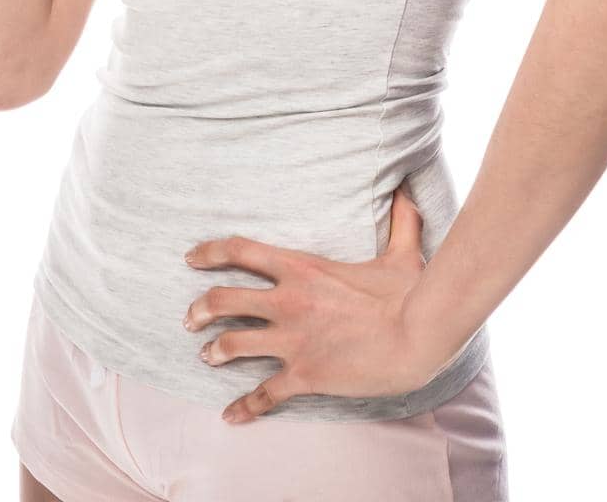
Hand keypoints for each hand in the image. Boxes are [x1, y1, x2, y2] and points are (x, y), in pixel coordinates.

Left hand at [182, 182, 445, 424]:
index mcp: (302, 267)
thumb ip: (400, 220)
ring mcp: (292, 340)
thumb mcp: (402, 251)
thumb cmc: (408, 294)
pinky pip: (263, 394)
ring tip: (206, 356)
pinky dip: (244, 407)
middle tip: (190, 318)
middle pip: (224, 299)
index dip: (210, 252)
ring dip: (214, 351)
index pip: (241, 251)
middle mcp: (288, 301)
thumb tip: (408, 190)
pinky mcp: (303, 375)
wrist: (416, 337)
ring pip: (232, 344)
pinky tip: (230, 416)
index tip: (191, 257)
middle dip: (200, 308)